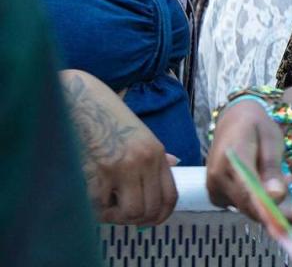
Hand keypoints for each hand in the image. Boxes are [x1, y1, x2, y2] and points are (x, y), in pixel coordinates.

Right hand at [61, 70, 177, 224]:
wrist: (85, 101)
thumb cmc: (109, 118)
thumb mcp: (141, 133)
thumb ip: (156, 154)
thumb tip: (175, 164)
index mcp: (156, 153)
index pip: (170, 196)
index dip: (160, 215)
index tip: (148, 221)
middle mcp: (145, 162)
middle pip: (150, 209)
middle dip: (135, 220)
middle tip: (120, 213)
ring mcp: (125, 167)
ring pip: (130, 212)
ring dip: (115, 216)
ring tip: (105, 203)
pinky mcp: (102, 170)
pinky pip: (102, 204)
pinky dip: (96, 206)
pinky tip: (91, 191)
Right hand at [206, 101, 291, 224]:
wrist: (233, 119)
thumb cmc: (255, 126)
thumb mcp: (271, 139)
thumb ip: (272, 167)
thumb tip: (277, 196)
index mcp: (231, 159)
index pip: (248, 193)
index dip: (271, 209)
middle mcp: (217, 179)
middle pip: (250, 207)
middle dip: (279, 212)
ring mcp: (215, 189)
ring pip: (248, 209)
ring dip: (271, 203)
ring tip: (285, 177)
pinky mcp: (218, 196)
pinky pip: (243, 205)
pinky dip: (261, 200)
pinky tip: (270, 182)